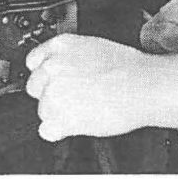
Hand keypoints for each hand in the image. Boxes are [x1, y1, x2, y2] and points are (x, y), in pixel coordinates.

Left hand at [25, 34, 152, 141]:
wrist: (144, 86)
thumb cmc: (131, 69)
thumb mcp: (95, 48)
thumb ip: (71, 58)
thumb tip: (66, 70)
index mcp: (61, 46)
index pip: (33, 62)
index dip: (45, 75)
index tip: (52, 82)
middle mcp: (53, 67)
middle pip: (35, 87)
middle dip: (50, 94)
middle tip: (74, 98)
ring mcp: (54, 92)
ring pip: (42, 110)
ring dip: (58, 114)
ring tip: (84, 111)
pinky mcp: (59, 117)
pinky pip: (46, 130)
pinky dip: (59, 132)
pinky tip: (76, 125)